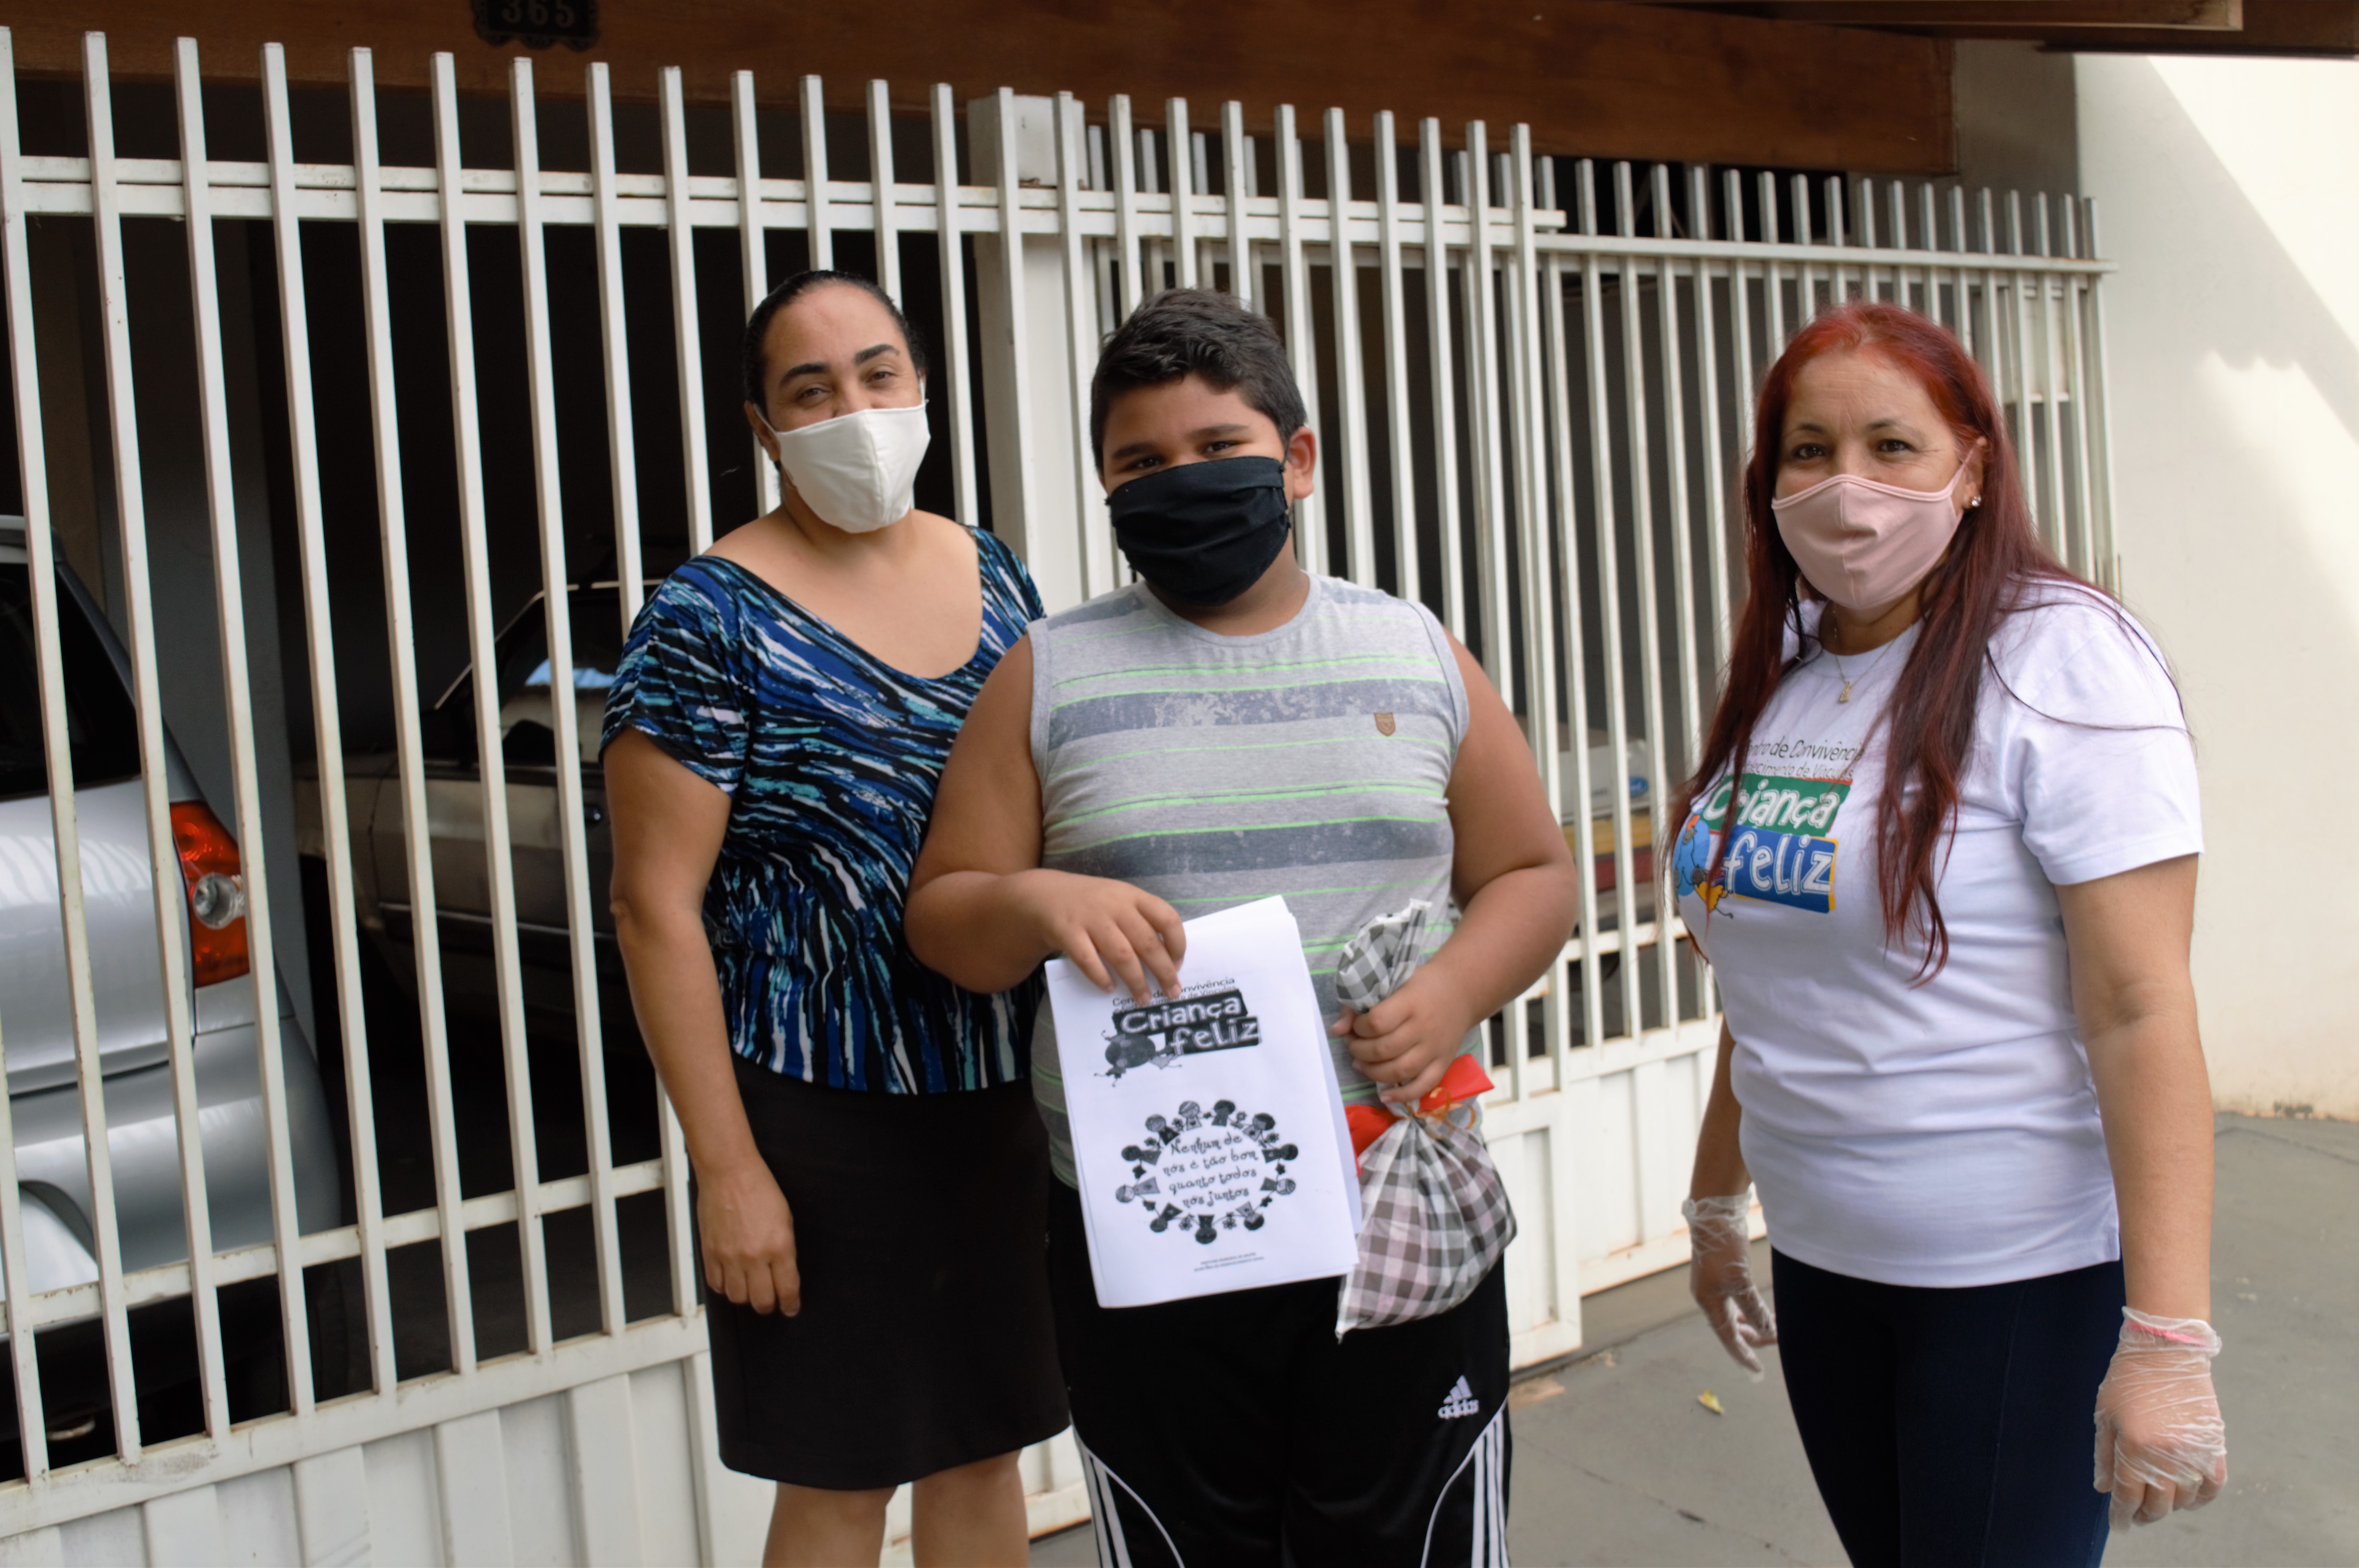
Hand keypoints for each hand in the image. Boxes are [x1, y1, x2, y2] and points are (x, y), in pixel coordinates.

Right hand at [697, 1160, 799, 1315]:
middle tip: (770, 1301)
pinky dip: (724, 1287)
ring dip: (745, 1297)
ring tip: (750, 1288)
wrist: (729, 1173)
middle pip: (761, 1301)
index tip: (790, 1308)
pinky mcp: (710, 1253)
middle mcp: (754, 1256)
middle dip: (769, 1305)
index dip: (790, 1305)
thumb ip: (785, 1250)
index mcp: (779, 1246)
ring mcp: (730, 1257)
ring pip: (737, 1298)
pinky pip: (716, 1285)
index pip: (787, 1289)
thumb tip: (784, 1274)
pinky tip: (731, 1279)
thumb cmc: (759, 1189)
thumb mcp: (785, 1219)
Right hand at [1010, 870, 1185, 1002]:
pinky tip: (1109, 988)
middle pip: (1147, 942)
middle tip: (1171, 992)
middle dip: (1163, 971)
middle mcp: (1115, 905)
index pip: (1166, 917)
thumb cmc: (1091, 904)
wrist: (1045, 895)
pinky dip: (1101, 977)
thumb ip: (1141, 920)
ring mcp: (1090, 918)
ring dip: (1136, 981)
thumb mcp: (1119, 901)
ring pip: (1121, 955)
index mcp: (1133, 896)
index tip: (1179, 964)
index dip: (1177, 943)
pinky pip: (1088, 960)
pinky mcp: (1068, 932)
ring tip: (1144, 998)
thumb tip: (1168, 957)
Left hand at [1330, 966, 1475, 1104]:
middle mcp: (1424, 1028)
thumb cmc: (1422, 985)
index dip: (1358, 1028)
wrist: (1462, 991)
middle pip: (1384, 1050)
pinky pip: (1423, 1086)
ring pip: (1400, 1071)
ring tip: (1361, 1065)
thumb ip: (1360, 1004)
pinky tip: (1384, 1095)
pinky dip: (1402, 1095)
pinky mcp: (1444, 1063)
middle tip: (1352, 1046)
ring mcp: (1435, 1048)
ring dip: (1373, 1073)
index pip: (1377, 1022)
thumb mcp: (1392, 983)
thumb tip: (1335, 1030)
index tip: (1355, 1026)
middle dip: (1359, 1051)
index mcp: (1410, 1003)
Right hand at [1683, 1193, 1774, 1378]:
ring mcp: (1713, 1286)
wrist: (1714, 1215)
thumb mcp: (1741, 1281)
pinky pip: (1736, 1302)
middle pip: (1732, 1328)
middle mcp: (1709, 1298)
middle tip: (1780, 1338)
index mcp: (1709, 1302)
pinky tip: (1760, 1309)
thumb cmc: (1724, 1248)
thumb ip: (1753, 1308)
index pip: (1728, 1338)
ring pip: (1735, 1315)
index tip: (1757, 1372)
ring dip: (1754, 1323)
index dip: (1744, 1356)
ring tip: (1774, 1327)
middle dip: (1756, 1337)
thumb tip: (1768, 1331)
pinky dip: (1750, 1310)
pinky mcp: (1720, 1275)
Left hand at [2094, 1310, 2226, 1529]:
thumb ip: (2104, 1455)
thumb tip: (2104, 1490)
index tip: (2119, 1525)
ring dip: (2171, 1506)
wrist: (2166, 1349)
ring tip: (2159, 1501)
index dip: (2122, 1515)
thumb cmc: (2128, 1379)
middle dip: (2145, 1514)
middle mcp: (2167, 1455)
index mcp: (2134, 1447)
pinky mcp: (2215, 1445)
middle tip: (2137, 1514)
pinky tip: (2188, 1496)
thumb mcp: (2105, 1414)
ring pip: (2186, 1500)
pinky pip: (2213, 1486)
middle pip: (2159, 1504)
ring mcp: (2194, 1452)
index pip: (2128, 1496)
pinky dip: (2202, 1497)